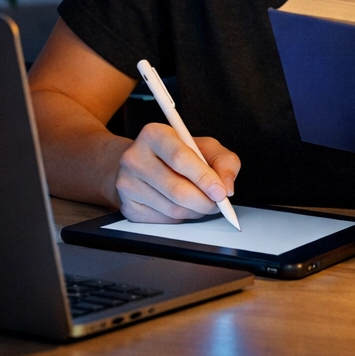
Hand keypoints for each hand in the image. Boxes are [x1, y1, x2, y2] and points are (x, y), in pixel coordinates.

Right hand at [115, 123, 240, 222]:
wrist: (142, 163)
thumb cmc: (177, 153)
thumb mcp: (204, 146)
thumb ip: (223, 161)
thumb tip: (227, 187)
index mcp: (154, 134)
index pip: (180, 158)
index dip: (204, 177)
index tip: (221, 192)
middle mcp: (134, 158)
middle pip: (176, 189)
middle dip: (205, 201)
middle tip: (219, 203)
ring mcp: (127, 184)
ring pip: (172, 208)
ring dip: (196, 210)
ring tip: (203, 202)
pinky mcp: (128, 207)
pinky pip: (164, 220)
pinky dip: (182, 217)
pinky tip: (184, 205)